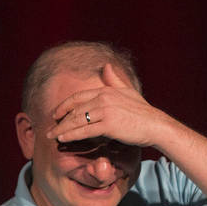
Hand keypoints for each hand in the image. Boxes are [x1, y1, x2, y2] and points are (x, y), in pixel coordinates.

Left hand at [46, 64, 173, 148]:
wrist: (157, 126)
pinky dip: (72, 135)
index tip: (55, 114)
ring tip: (52, 136)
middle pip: (75, 109)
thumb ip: (115, 80)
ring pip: (77, 120)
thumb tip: (106, 66)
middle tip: (50, 128)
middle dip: (60, 120)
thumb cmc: (144, 112)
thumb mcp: (129, 91)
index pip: (78, 97)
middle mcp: (103, 98)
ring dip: (62, 129)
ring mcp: (106, 111)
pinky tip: (63, 139)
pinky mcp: (109, 125)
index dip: (64, 106)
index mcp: (106, 90)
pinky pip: (85, 130)